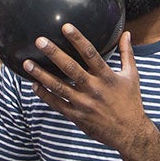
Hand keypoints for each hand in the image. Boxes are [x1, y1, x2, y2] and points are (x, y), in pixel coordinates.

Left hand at [24, 26, 144, 150]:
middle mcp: (93, 89)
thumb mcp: (132, 76)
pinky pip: (57, 104)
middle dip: (54, 53)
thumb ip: (126, 54)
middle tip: (39, 41)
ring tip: (27, 63)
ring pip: (58, 87)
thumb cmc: (131, 102)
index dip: (78, 39)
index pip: (90, 54)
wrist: (129, 133)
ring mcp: (83, 103)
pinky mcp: (76, 116)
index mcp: (107, 77)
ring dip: (41, 74)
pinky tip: (33, 85)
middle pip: (70, 68)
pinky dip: (44, 95)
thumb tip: (126, 33)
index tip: (65, 27)